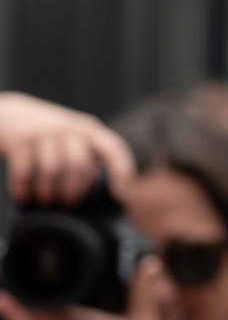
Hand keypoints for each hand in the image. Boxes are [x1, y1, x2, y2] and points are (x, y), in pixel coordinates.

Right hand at [0, 93, 134, 203]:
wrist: (12, 115)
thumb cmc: (50, 136)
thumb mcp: (74, 139)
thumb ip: (90, 157)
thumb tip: (108, 194)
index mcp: (90, 130)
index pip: (114, 149)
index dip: (122, 172)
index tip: (123, 196)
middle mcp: (71, 128)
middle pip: (80, 166)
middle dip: (76, 191)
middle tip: (70, 204)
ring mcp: (45, 132)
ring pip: (52, 171)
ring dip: (49, 193)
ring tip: (47, 201)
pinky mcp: (22, 139)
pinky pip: (25, 172)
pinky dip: (24, 189)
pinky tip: (25, 197)